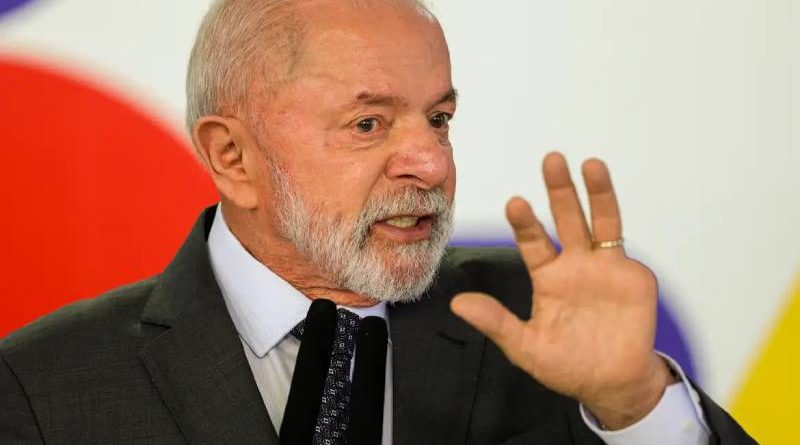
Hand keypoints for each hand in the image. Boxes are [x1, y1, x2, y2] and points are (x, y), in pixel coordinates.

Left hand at [451, 152, 673, 428]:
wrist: (613, 383)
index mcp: (549, 277)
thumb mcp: (525, 347)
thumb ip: (496, 323)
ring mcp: (604, 267)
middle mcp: (575, 264)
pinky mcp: (632, 276)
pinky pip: (623, 249)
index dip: (525, 222)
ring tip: (590, 163)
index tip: (515, 202)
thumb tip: (457, 304)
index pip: (533, 241)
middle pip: (567, 218)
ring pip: (600, 221)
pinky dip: (616, 230)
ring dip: (596, 192)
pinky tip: (606, 208)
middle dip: (559, 190)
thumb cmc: (568, 366)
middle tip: (551, 159)